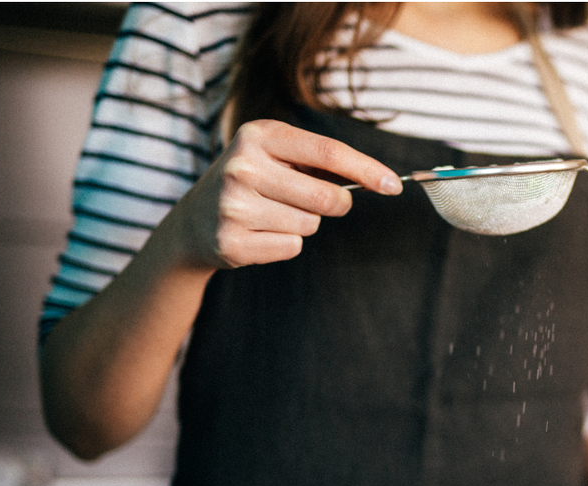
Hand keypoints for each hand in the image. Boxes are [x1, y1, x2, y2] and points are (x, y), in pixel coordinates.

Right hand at [172, 119, 402, 270]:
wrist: (193, 222)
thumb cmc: (251, 182)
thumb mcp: (275, 156)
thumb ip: (320, 162)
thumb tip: (378, 179)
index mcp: (258, 135)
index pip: (328, 152)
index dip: (366, 170)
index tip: (393, 185)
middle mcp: (242, 167)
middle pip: (326, 197)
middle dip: (335, 204)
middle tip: (315, 202)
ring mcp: (233, 206)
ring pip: (310, 225)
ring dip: (303, 223)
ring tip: (272, 214)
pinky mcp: (231, 242)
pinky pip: (291, 247)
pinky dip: (285, 243)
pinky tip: (260, 233)